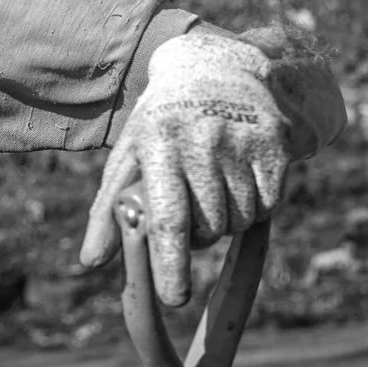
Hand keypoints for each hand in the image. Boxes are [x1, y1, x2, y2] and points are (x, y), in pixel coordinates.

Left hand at [81, 26, 342, 304]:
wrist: (214, 67)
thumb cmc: (161, 123)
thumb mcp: (129, 156)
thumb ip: (108, 211)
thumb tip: (91, 262)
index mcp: (160, 144)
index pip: (169, 219)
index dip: (172, 263)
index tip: (174, 299)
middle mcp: (204, 140)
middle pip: (210, 227)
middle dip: (200, 237)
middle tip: (190, 216)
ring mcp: (244, 140)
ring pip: (241, 220)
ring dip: (227, 221)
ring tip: (212, 189)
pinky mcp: (277, 144)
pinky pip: (268, 204)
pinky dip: (253, 206)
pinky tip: (237, 179)